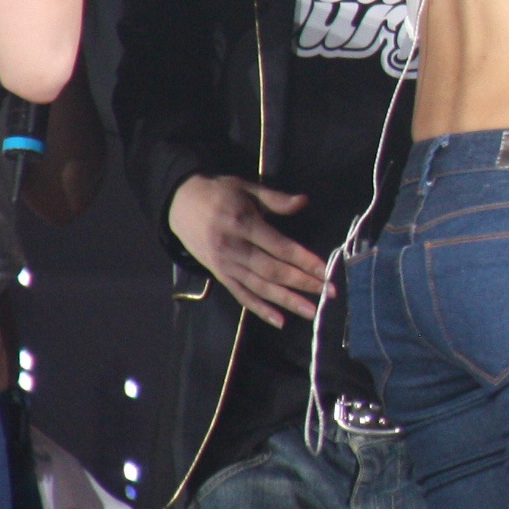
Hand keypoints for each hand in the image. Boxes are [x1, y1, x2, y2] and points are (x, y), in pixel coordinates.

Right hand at [169, 175, 326, 327]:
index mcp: (243, 224)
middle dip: (303, 283)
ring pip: (260, 287)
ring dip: (288, 301)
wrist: (179, 204)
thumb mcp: (246, 187)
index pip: (280, 247)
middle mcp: (234, 249)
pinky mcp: (219, 275)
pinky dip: (260, 309)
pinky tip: (280, 321)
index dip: (304, 260)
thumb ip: (275, 199)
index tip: (327, 270)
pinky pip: (242, 295)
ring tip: (312, 311)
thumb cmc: (219, 192)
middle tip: (329, 293)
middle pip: (273, 271)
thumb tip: (304, 202)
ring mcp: (226, 265)